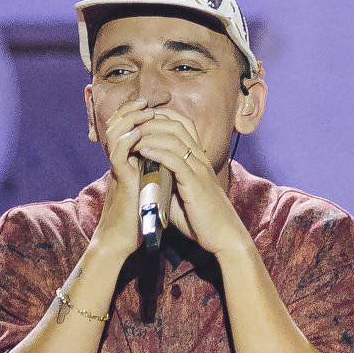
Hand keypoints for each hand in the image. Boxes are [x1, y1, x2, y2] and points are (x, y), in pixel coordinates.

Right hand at [91, 99, 159, 262]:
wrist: (123, 240)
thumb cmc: (137, 218)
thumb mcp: (150, 188)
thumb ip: (155, 173)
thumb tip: (171, 164)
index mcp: (128, 162)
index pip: (126, 129)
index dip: (136, 114)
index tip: (153, 104)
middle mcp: (120, 162)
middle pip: (117, 125)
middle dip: (131, 110)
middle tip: (146, 101)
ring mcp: (118, 170)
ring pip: (115, 135)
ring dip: (130, 120)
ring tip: (144, 111)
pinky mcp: (119, 181)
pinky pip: (118, 155)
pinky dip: (127, 141)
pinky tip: (138, 133)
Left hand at [130, 109, 247, 256]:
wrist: (223, 236)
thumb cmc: (201, 219)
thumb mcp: (180, 195)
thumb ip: (165, 182)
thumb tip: (145, 177)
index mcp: (198, 159)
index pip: (183, 124)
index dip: (161, 116)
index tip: (139, 120)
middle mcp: (200, 159)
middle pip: (176, 125)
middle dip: (151, 120)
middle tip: (131, 124)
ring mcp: (199, 169)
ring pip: (174, 139)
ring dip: (150, 134)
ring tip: (131, 136)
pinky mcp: (195, 183)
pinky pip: (175, 160)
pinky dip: (157, 152)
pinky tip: (142, 151)